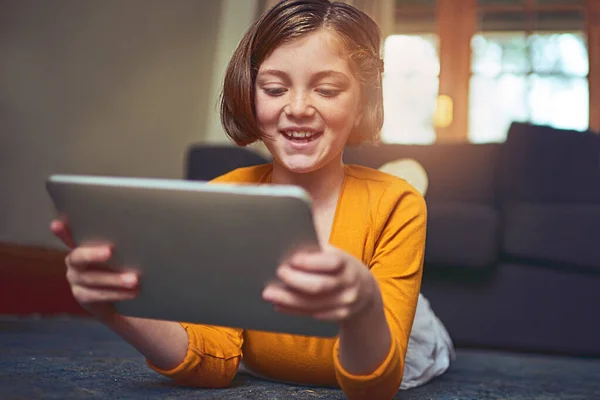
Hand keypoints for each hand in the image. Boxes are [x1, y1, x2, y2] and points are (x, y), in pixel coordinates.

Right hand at [50, 218, 138, 321]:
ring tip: (134, 280)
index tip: (57, 224)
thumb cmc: (121, 264)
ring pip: (91, 278)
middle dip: (92, 254)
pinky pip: (97, 296)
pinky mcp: (82, 296)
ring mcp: (76, 280)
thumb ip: (122, 241)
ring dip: (114, 279)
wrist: (118, 297)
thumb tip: (142, 227)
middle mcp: (74, 262)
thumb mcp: (121, 252)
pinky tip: (132, 293)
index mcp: (82, 245)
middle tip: (110, 251)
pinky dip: (116, 294)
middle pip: (77, 257)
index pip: (69, 235)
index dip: (62, 231)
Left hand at [262, 246, 377, 323]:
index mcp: (347, 264)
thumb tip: (288, 249)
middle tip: (277, 274)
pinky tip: (279, 305)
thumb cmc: (342, 267)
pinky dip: (293, 310)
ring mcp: (345, 303)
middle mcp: (349, 284)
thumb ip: (318, 253)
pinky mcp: (339, 316)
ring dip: (288, 299)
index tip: (292, 259)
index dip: (311, 262)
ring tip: (269, 293)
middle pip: (319, 286)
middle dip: (295, 280)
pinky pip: (313, 315)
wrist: (366, 292)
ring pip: (313, 304)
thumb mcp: (337, 255)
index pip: (331, 263)